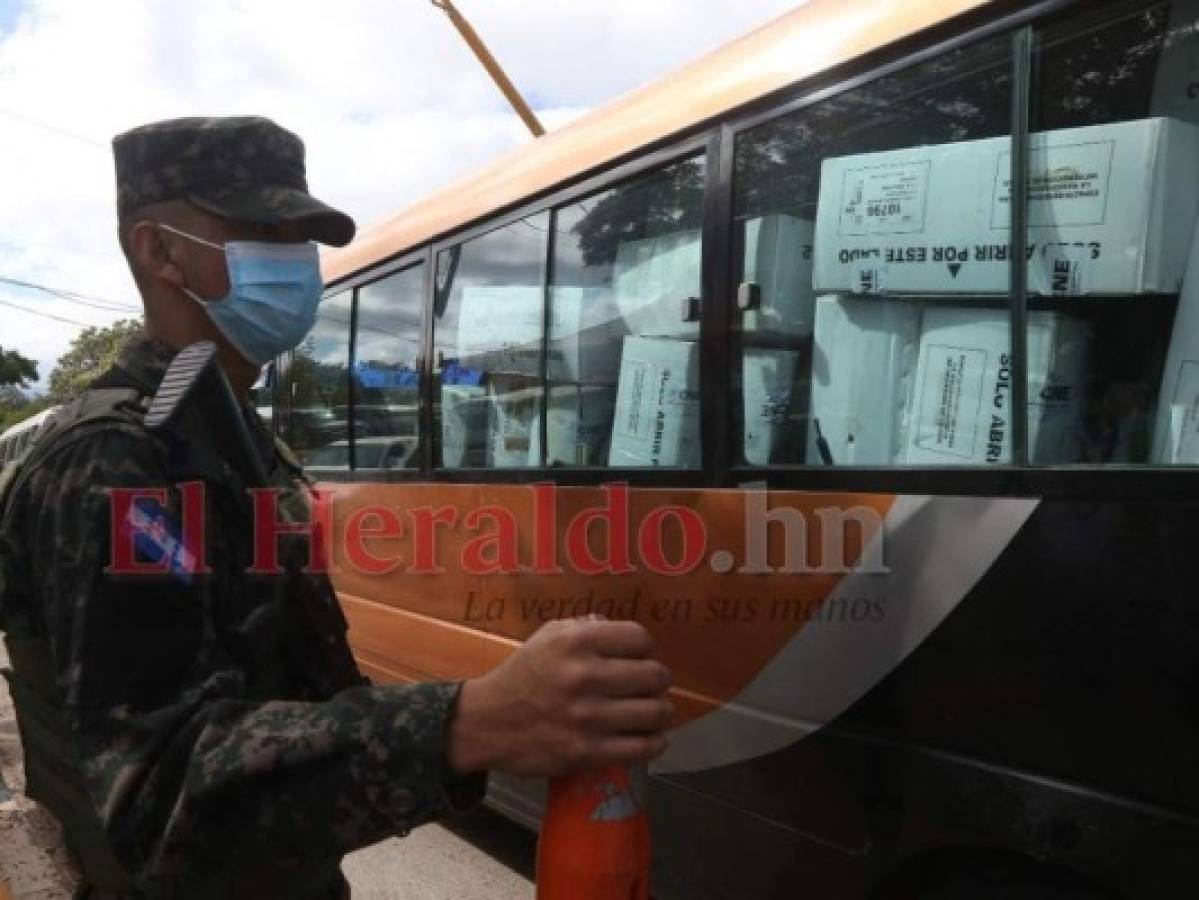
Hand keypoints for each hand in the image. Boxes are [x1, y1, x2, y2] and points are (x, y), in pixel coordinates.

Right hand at [446, 618, 673, 777]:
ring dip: (660, 711)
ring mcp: (588, 718)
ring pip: (655, 712)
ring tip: (653, 711)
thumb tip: (622, 633)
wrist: (488, 722)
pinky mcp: (588, 752)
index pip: (640, 638)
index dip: (645, 648)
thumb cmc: (523, 675)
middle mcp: (584, 676)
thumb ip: (586, 627)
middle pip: (654, 675)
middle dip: (658, 680)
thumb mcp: (547, 636)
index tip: (641, 657)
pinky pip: (642, 747)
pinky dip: (655, 742)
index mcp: (576, 642)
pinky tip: (651, 737)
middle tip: (652, 685)